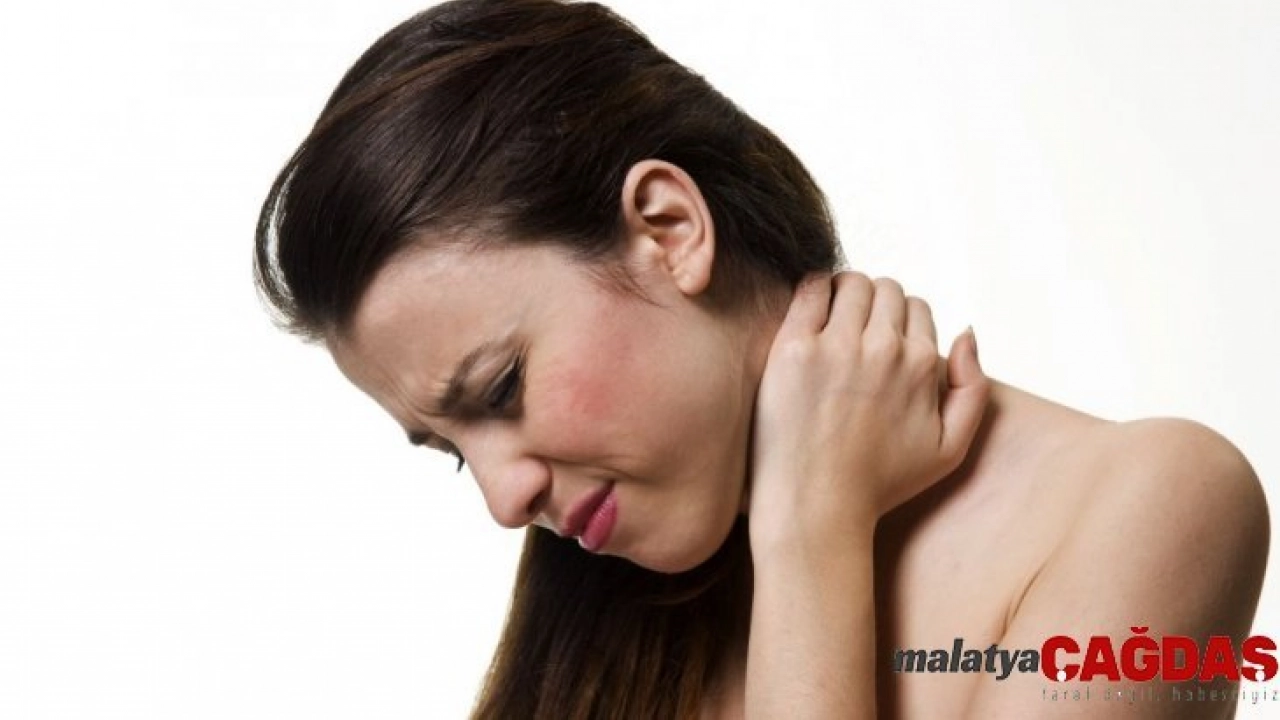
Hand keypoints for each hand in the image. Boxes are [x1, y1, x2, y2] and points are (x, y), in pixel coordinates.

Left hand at [746, 272, 988, 554]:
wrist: (816, 504)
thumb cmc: (880, 482)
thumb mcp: (950, 449)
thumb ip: (973, 388)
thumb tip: (967, 332)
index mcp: (921, 365)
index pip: (917, 307)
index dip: (900, 320)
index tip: (881, 338)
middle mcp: (883, 349)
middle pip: (885, 289)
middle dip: (875, 302)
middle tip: (855, 328)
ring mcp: (836, 346)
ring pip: (851, 283)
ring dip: (845, 292)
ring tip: (833, 318)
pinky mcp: (794, 348)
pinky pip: (810, 290)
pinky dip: (814, 289)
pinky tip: (810, 312)